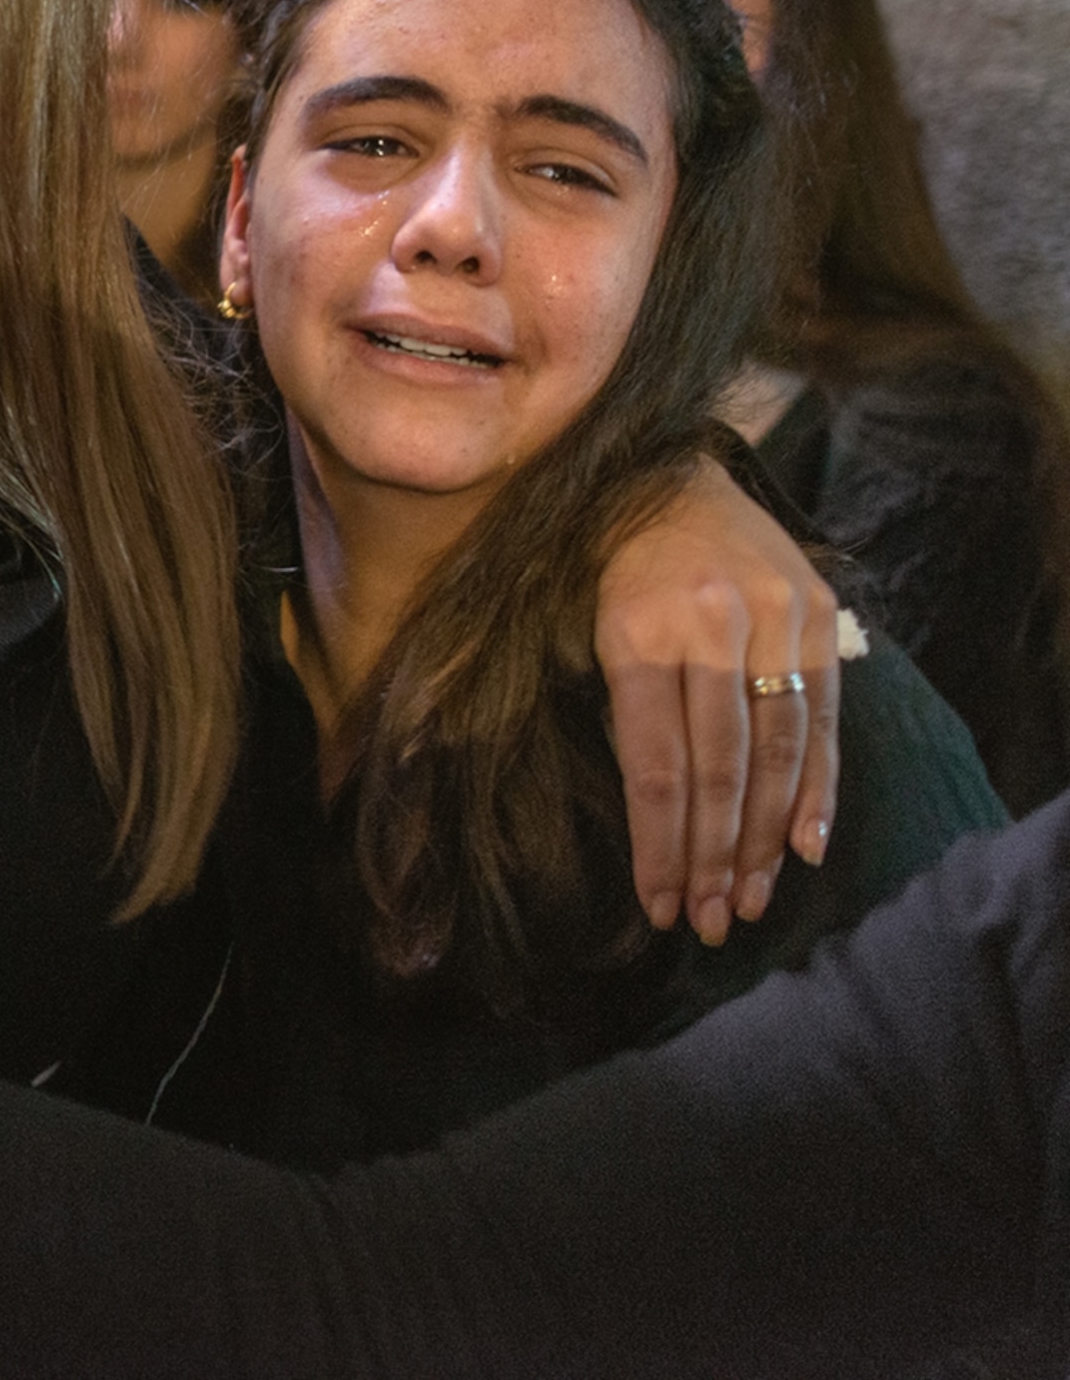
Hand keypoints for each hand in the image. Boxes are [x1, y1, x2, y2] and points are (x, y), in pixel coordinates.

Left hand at [595, 457, 840, 945]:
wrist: (665, 468)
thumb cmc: (596, 560)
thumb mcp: (569, 622)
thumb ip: (602, 706)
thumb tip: (626, 810)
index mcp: (636, 633)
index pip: (655, 766)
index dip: (660, 846)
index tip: (660, 906)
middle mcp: (712, 627)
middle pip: (720, 770)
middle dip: (716, 857)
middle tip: (712, 922)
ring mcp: (774, 618)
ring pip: (777, 751)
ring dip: (768, 839)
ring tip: (753, 901)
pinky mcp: (817, 612)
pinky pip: (822, 717)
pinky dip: (818, 787)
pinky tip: (807, 846)